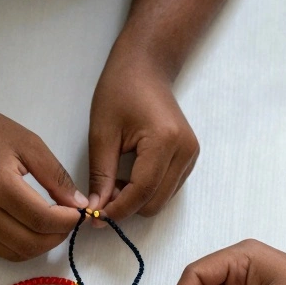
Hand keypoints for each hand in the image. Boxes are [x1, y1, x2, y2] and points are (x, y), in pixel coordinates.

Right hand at [0, 91, 86, 260]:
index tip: (79, 212)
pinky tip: (26, 225)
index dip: (67, 221)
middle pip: (30, 244)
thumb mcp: (28, 143)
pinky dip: (19, 244)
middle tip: (67, 221)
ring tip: (50, 226)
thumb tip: (80, 205)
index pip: (42, 220)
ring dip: (39, 246)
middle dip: (56, 237)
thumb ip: (56, 176)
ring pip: (15, 254)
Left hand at [88, 45, 198, 220]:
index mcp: (164, 141)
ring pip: (161, 200)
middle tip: (101, 195)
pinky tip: (129, 176)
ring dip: (136, 200)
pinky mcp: (189, 159)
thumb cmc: (121, 91)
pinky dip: (146, 192)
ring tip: (114, 181)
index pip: (142, 192)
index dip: (118, 209)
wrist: (146, 68)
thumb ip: (100, 175)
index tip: (94, 216)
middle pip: (154, 203)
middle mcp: (185, 152)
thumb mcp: (102, 133)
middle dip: (127, 206)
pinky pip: (166, 190)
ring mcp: (190, 156)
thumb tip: (96, 210)